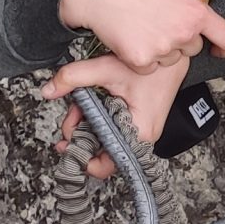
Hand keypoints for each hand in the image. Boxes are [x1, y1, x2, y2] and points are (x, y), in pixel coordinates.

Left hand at [47, 51, 189, 176]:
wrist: (176, 57)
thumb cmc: (154, 66)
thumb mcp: (107, 69)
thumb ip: (73, 77)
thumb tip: (49, 90)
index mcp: (137, 134)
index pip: (105, 166)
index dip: (81, 159)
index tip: (67, 146)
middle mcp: (140, 138)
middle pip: (99, 151)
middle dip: (79, 133)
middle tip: (74, 114)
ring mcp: (138, 131)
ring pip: (103, 139)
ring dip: (87, 123)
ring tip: (82, 104)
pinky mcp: (136, 123)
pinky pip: (111, 129)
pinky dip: (97, 117)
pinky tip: (93, 102)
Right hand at [59, 0, 224, 74]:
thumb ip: (187, 2)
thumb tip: (196, 13)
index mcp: (194, 11)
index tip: (218, 49)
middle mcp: (183, 32)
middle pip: (192, 49)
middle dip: (179, 41)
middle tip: (157, 23)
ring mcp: (162, 48)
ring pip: (169, 60)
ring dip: (159, 50)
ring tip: (140, 27)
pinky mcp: (140, 60)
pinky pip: (148, 68)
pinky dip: (140, 59)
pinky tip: (129, 38)